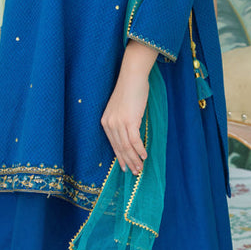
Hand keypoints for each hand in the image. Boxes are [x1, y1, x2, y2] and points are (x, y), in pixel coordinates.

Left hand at [101, 41, 156, 174]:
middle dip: (128, 161)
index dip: (120, 157)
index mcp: (105, 122)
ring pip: (126, 146)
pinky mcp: (129, 120)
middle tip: (135, 172)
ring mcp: (119, 123)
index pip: (113, 144)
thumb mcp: (122, 109)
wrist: (132, 77)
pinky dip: (140, 149)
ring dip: (134, 159)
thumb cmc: (130, 91)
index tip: (125, 167)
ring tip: (141, 168)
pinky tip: (144, 156)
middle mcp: (109, 124)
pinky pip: (134, 140)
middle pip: (119, 148)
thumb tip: (132, 136)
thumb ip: (124, 122)